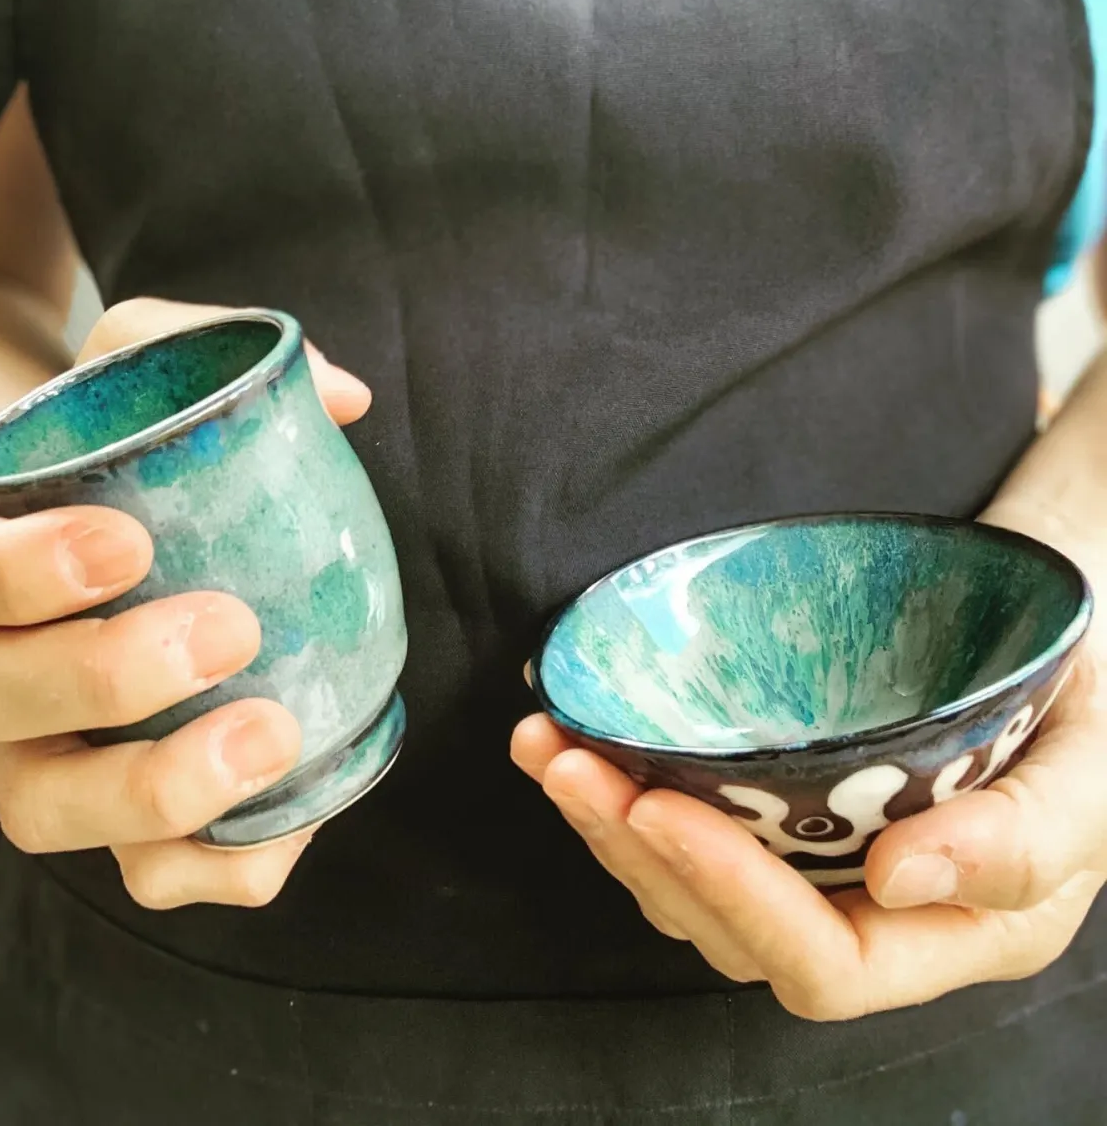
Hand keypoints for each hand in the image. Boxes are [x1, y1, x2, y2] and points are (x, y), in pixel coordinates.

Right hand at [0, 298, 371, 908]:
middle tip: (228, 628)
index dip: (10, 573)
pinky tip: (293, 817)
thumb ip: (211, 351)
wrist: (123, 539)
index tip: (124, 545)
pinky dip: (215, 863)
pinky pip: (144, 873)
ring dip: (154, 790)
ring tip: (272, 734)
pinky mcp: (116, 813)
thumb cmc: (121, 456)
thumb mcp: (142, 372)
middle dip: (102, 675)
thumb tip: (344, 396)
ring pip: (48, 810)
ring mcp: (38, 751)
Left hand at [512, 510, 1106, 1020]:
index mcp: (952, 932)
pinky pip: (694, 819)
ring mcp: (818, 857)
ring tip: (546, 749)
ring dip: (608, 822)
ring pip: (692, 882)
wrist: (1063, 633)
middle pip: (730, 929)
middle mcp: (870, 911)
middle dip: (638, 856)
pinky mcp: (786, 801)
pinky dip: (627, 784)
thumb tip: (899, 876)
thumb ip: (1023, 840)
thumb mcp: (1097, 774)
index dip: (734, 899)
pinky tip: (577, 736)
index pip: (823, 963)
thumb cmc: (1096, 707)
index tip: (659, 809)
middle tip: (570, 767)